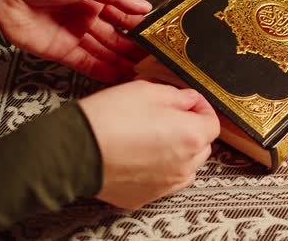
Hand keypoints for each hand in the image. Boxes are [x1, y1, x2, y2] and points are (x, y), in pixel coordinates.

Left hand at [0, 0, 151, 81]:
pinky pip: (88, 65)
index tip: (158, 39)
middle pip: (118, 38)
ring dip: (123, 64)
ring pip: (106, 54)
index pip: (126, 16)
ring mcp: (76, 36)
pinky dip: (104, 72)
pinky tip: (120, 77)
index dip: (142, 28)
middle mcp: (88, 18)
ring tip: (143, 74)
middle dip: (135, 50)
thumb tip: (145, 6)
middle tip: (155, 62)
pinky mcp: (62, 52)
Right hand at [79, 80, 219, 208]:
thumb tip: (190, 100)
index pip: (213, 122)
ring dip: (179, 151)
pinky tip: (143, 156)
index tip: (190, 102)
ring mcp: (167, 184)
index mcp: (191, 136)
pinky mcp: (147, 196)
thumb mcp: (147, 91)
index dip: (203, 109)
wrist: (74, 150)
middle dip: (192, 129)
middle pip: (202, 145)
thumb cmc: (109, 117)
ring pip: (186, 166)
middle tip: (170, 116)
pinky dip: (162, 169)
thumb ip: (177, 96)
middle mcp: (185, 164)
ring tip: (155, 137)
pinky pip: (165, 181)